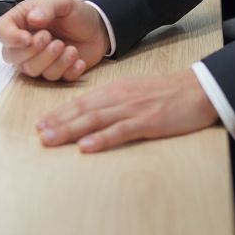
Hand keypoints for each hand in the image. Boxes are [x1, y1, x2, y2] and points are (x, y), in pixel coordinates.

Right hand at [0, 0, 108, 80]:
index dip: (10, 38)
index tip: (27, 38)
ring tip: (68, 47)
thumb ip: (48, 7)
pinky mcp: (54, 73)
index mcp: (22, 21)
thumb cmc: (76, 13)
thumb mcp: (63, 2)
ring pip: (32, 71)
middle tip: (51, 38)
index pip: (0, 31)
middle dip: (34, 51)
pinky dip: (67, 69)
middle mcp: (25, 43)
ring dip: (52, 60)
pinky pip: (53, 79)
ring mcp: (38, 60)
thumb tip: (32, 19)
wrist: (98, 28)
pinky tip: (77, 58)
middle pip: (12, 57)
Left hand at [36, 69, 218, 152]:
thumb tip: (90, 113)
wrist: (195, 89)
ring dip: (71, 130)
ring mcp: (132, 108)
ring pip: (95, 120)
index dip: (59, 112)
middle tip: (39, 133)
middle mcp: (118, 96)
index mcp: (114, 89)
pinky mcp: (147, 121)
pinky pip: (120, 131)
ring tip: (52, 139)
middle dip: (58, 121)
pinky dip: (102, 139)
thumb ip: (113, 100)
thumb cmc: (164, 92)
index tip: (41, 122)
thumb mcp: (133, 90)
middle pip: (83, 110)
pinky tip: (86, 146)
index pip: (81, 101)